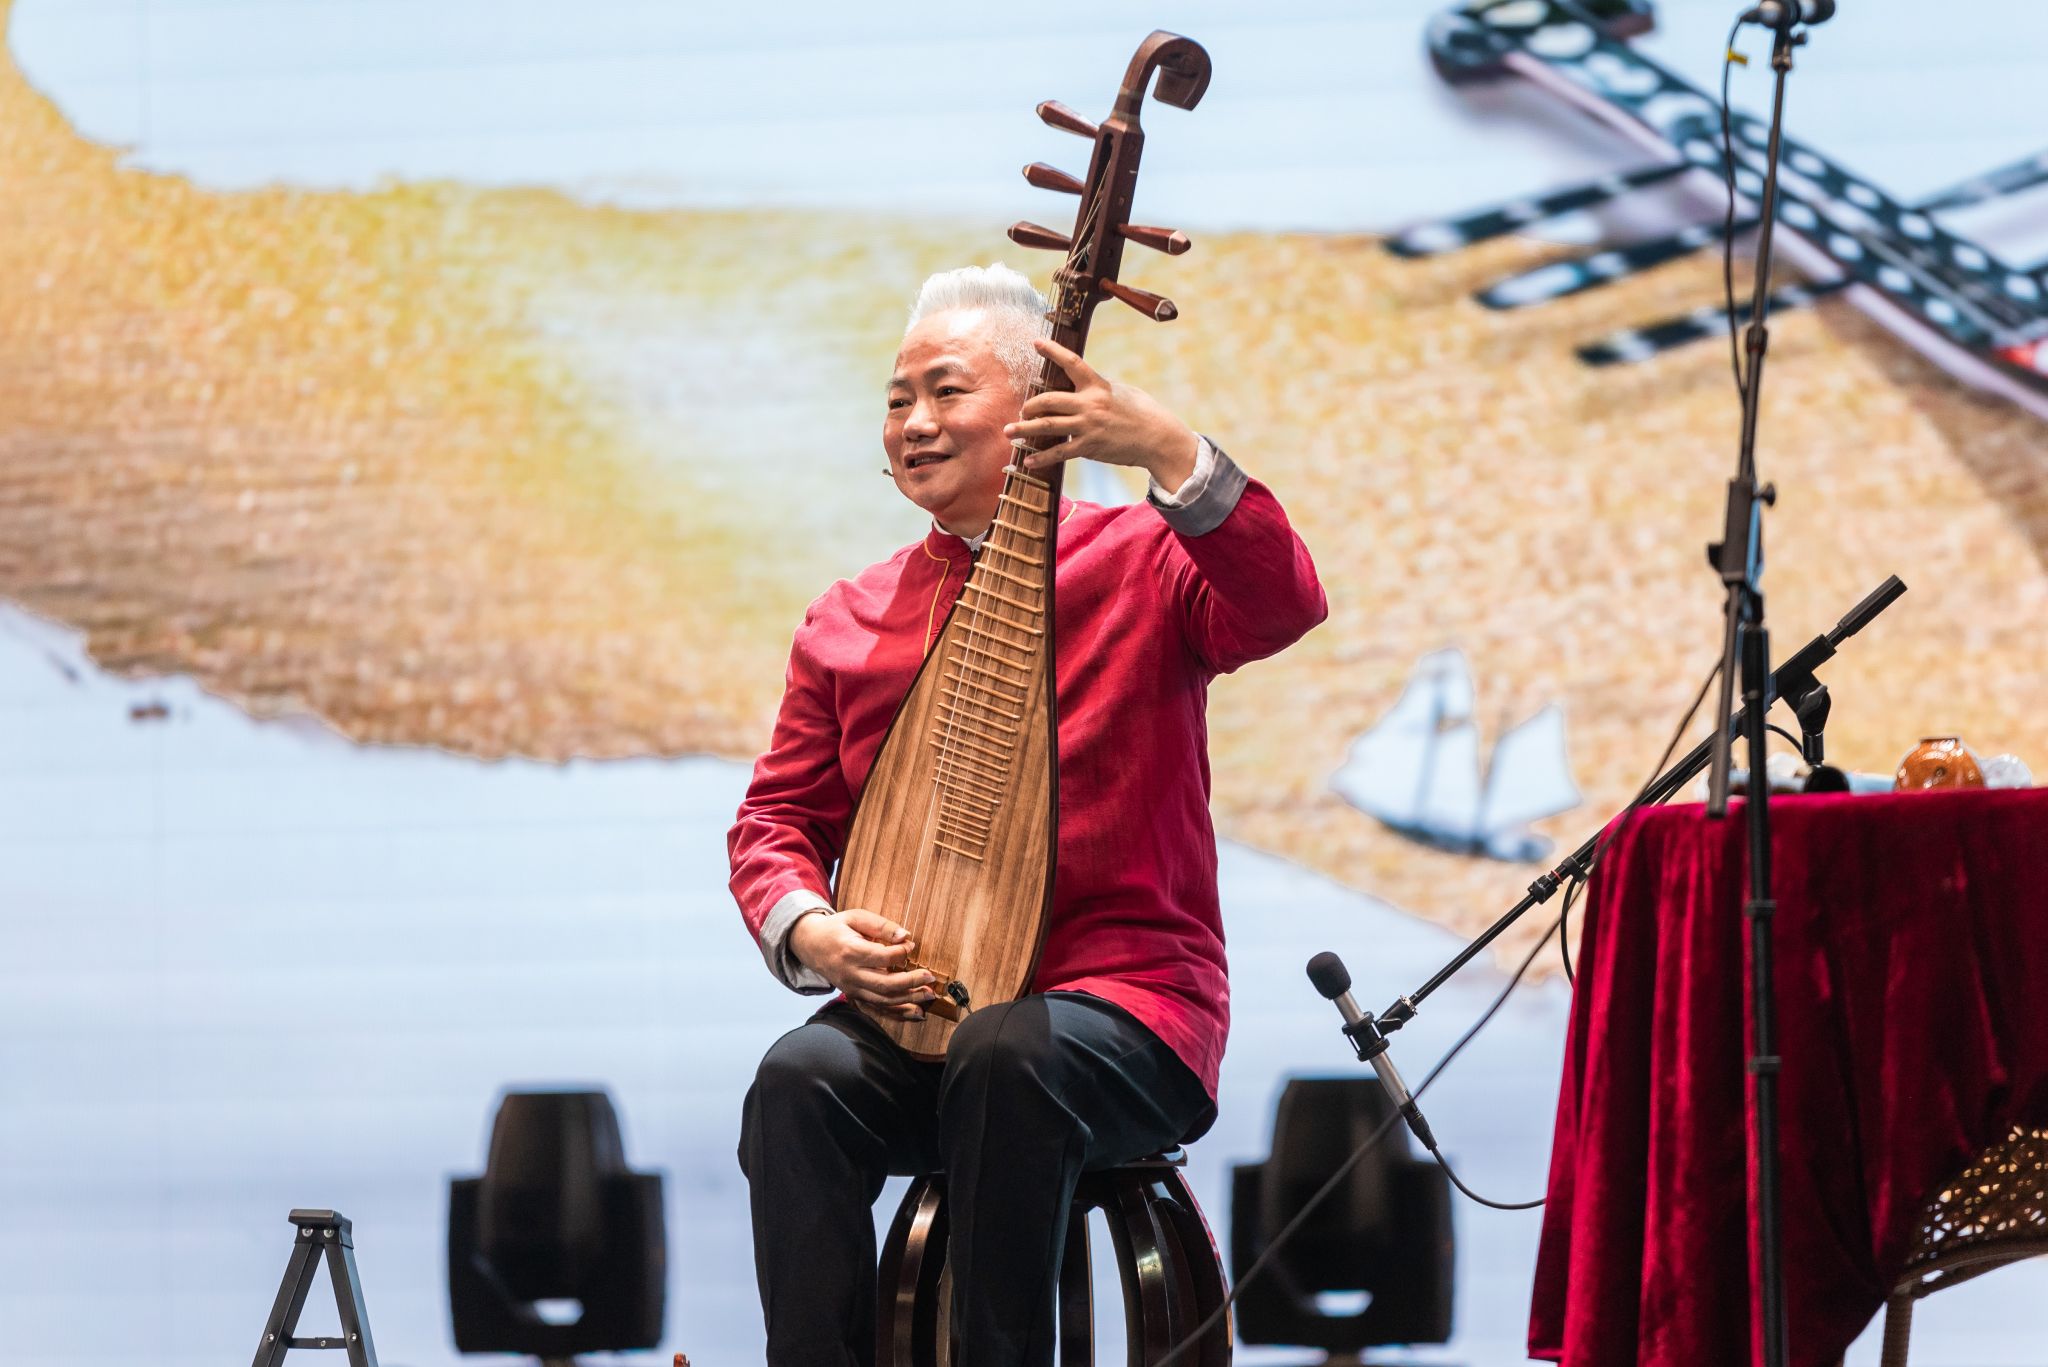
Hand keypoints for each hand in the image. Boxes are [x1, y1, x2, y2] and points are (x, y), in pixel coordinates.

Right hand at [788, 908, 935, 1019]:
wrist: (810, 944)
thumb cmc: (836, 928)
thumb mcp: (856, 917)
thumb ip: (882, 926)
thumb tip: (906, 936)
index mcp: (850, 951)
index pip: (882, 957)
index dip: (901, 953)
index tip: (911, 946)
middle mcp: (850, 974)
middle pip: (885, 984)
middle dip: (911, 982)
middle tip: (930, 977)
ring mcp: (851, 989)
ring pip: (883, 1000)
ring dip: (909, 1000)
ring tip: (929, 995)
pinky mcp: (854, 996)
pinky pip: (877, 1010)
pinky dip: (897, 1014)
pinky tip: (915, 1013)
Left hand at [1002, 338, 1198, 490]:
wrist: (1157, 438)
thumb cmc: (1142, 412)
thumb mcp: (1122, 392)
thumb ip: (1099, 388)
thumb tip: (1082, 385)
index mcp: (1098, 386)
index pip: (1072, 363)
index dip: (1052, 351)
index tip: (1035, 342)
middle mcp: (1090, 404)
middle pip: (1049, 400)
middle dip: (1030, 405)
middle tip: (1022, 410)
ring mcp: (1088, 426)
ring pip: (1048, 426)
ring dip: (1025, 429)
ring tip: (1008, 431)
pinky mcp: (1089, 447)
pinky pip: (1059, 452)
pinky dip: (1042, 457)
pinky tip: (1028, 460)